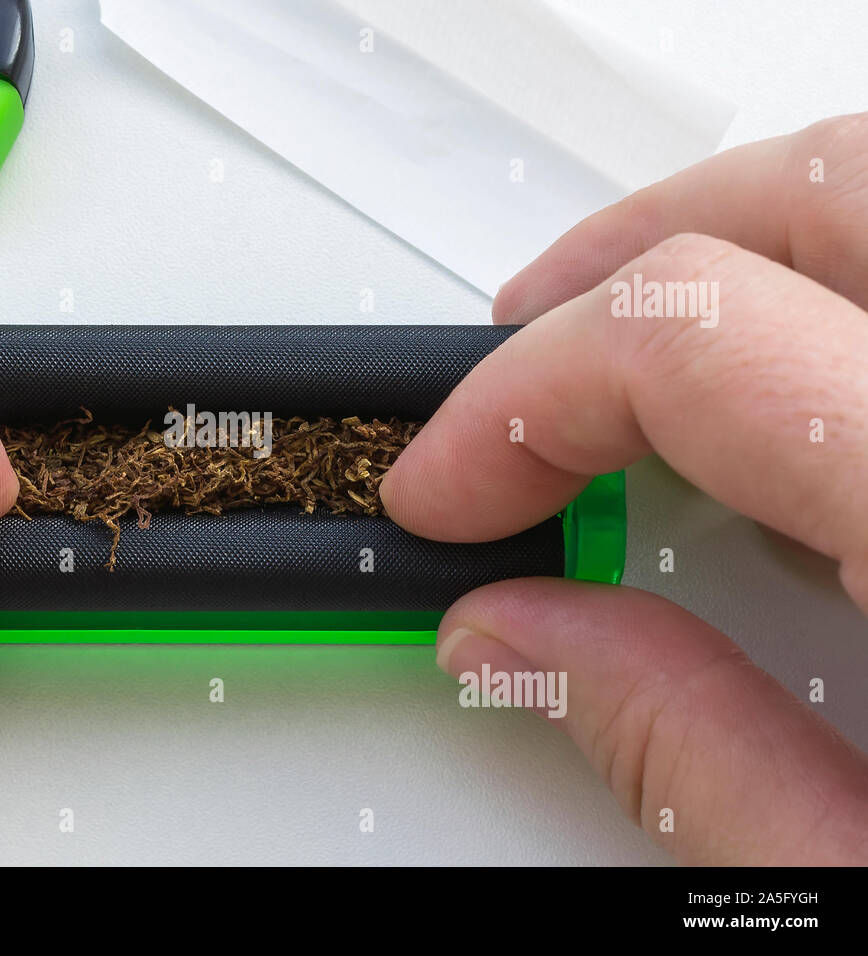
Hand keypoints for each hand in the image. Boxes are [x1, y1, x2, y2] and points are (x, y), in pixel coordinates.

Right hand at [381, 113, 867, 864]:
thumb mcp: (861, 886)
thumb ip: (690, 758)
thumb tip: (519, 645)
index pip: (696, 340)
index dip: (523, 399)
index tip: (443, 483)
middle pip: (829, 192)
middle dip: (636, 250)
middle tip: (521, 339)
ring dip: (740, 249)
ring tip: (632, 349)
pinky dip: (830, 310)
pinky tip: (783, 422)